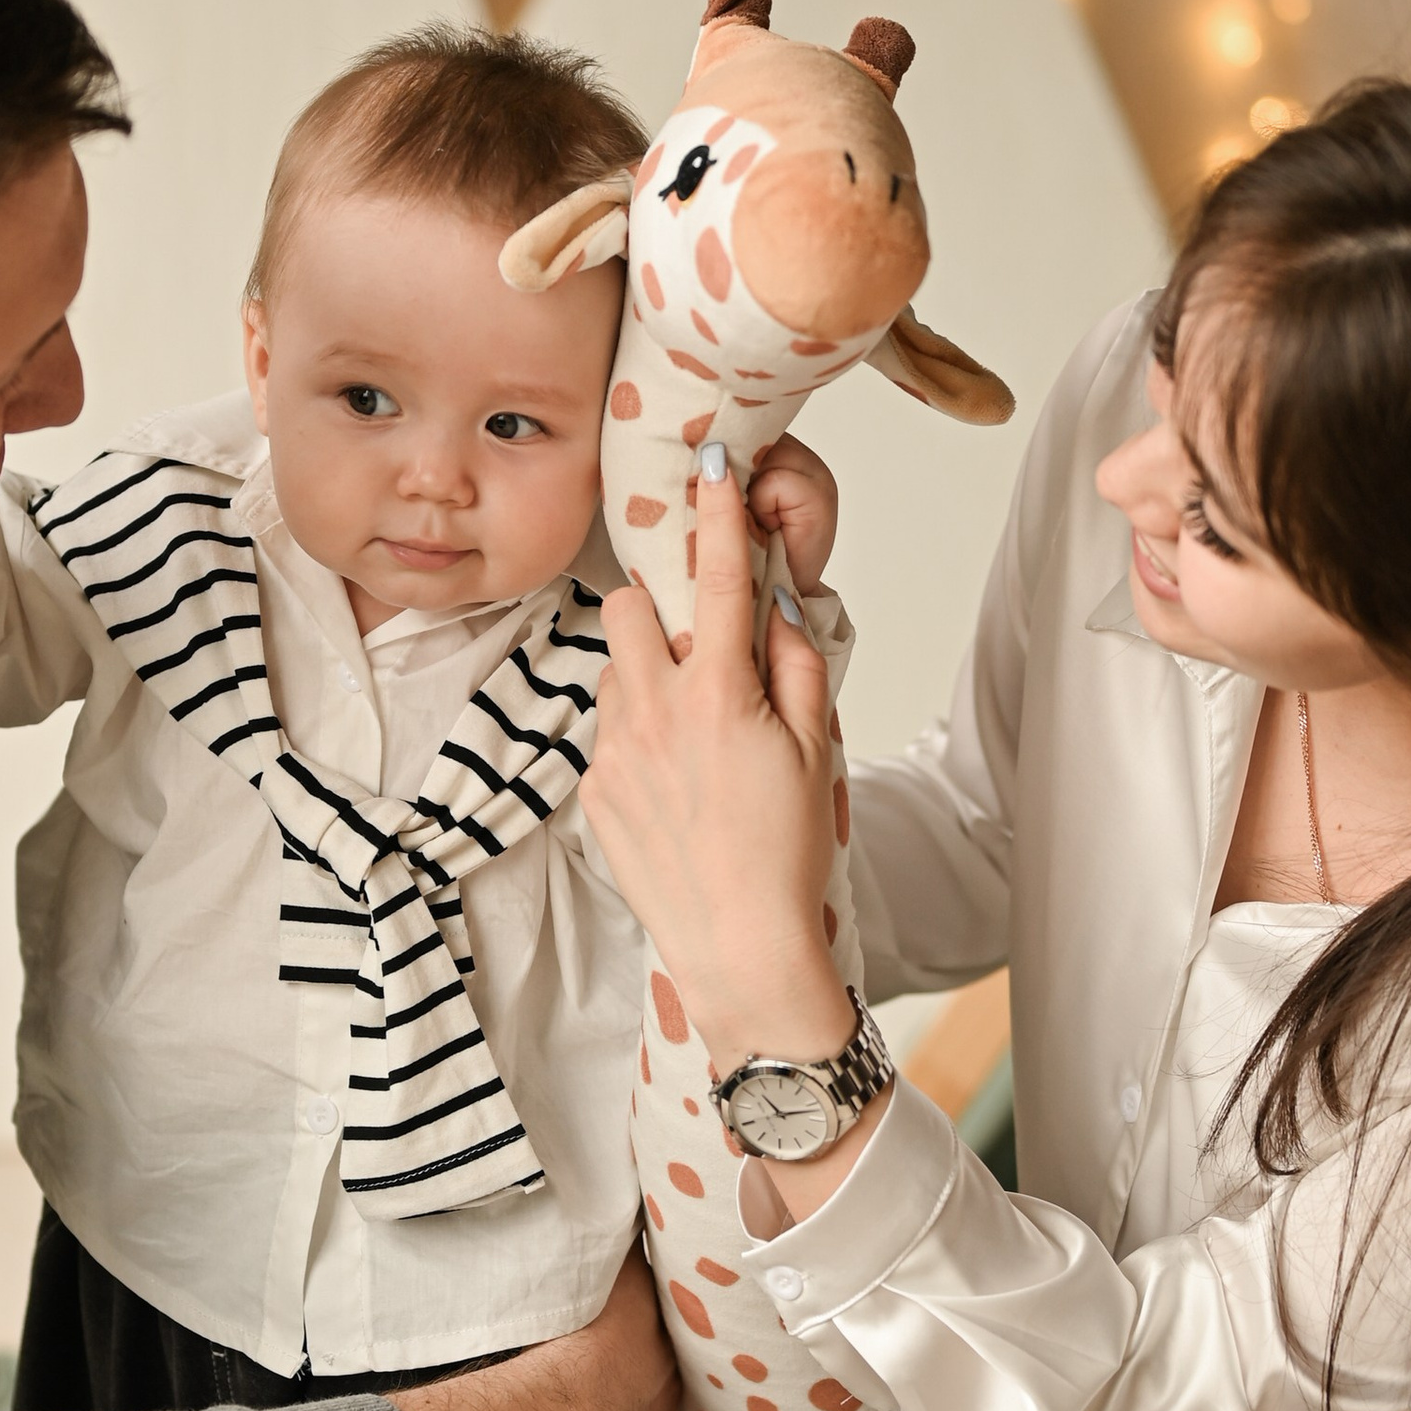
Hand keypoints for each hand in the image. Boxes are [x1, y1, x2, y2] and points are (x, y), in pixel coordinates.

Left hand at [581, 444, 852, 1072]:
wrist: (741, 948)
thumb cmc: (789, 853)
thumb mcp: (817, 750)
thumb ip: (794, 665)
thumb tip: (771, 609)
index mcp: (720, 694)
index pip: (718, 579)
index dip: (717, 513)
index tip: (713, 462)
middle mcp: (656, 712)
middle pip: (631, 605)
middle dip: (660, 604)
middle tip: (698, 637)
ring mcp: (615, 751)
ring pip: (615, 667)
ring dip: (649, 671)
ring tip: (695, 726)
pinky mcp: (594, 790)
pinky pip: (609, 729)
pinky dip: (639, 732)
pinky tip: (677, 781)